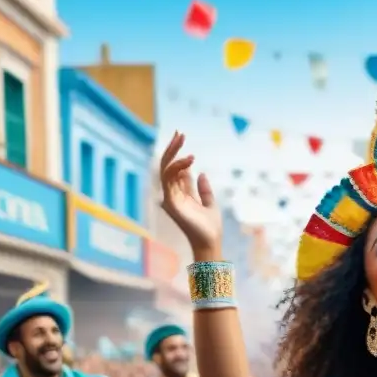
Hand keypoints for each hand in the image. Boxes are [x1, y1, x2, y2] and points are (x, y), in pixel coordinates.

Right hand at [159, 132, 222, 256]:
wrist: (211, 242)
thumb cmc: (210, 228)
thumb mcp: (210, 204)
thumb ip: (204, 189)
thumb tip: (201, 173)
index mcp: (181, 194)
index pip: (175, 169)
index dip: (177, 153)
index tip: (181, 136)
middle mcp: (173, 195)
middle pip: (167, 167)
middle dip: (172, 149)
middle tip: (179, 133)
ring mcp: (170, 198)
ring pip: (165, 170)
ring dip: (173, 153)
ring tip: (182, 140)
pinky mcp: (171, 202)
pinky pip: (169, 179)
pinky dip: (177, 167)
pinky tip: (189, 160)